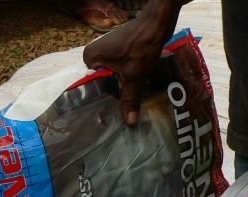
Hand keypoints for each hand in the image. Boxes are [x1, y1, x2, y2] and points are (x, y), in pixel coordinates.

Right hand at [83, 0, 180, 125]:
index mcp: (89, 58)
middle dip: (110, 95)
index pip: (90, 85)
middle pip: (100, 82)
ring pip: (110, 76)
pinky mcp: (116, 50)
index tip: (104, 116)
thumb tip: (130, 123)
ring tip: (122, 106)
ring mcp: (105, 51)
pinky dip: (123, 78)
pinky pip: (116, 69)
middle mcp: (93, 54)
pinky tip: (129, 90)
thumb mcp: (135, 76)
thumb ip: (130, 99)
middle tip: (115, 115)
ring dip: (118, 88)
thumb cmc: (141, 45)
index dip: (99, 100)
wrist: (158, 22)